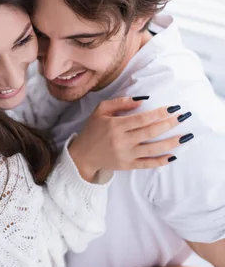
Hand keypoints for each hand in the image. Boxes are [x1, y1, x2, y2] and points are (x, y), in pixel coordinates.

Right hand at [69, 96, 192, 178]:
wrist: (82, 154)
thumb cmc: (92, 129)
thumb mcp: (101, 110)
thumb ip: (120, 103)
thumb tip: (142, 100)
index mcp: (116, 125)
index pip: (142, 119)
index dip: (158, 113)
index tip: (172, 108)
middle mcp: (122, 141)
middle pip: (150, 132)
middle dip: (168, 124)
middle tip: (182, 117)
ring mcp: (125, 155)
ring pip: (152, 149)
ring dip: (170, 143)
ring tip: (184, 136)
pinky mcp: (127, 165)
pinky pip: (147, 164)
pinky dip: (161, 161)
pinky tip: (173, 156)